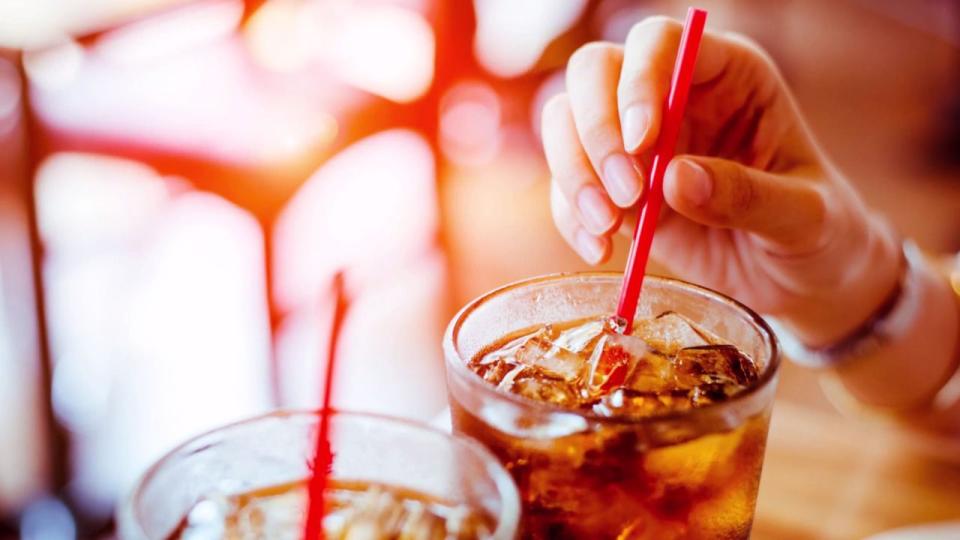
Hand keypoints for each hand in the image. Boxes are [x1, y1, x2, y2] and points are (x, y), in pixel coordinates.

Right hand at [542, 16, 900, 345]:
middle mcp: (673, 96)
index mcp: (730, 75)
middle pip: (596, 71)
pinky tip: (601, 251)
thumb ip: (748, 196)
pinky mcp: (613, 188)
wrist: (799, 283)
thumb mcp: (805, 218)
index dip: (640, 82)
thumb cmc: (820, 234)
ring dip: (574, 174)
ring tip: (609, 230)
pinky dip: (571, 217)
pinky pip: (567, 185)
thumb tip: (674, 179)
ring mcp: (635, 142)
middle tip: (624, 195)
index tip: (642, 143)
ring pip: (565, 121)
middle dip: (595, 131)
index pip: (663, 43)